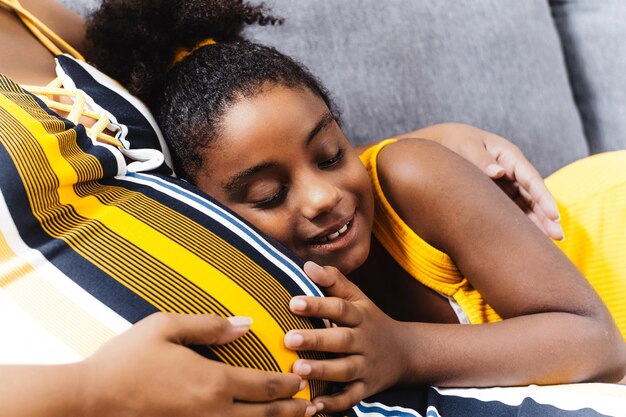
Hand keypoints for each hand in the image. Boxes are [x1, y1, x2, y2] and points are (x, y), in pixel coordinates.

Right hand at [78, 313, 315, 416]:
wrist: (90, 398)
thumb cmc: (126, 358)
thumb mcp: (166, 327)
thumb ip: (210, 325)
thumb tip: (245, 323)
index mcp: (212, 381)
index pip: (263, 385)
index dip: (287, 384)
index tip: (303, 380)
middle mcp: (212, 410)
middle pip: (263, 414)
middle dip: (291, 411)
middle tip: (313, 408)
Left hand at [284, 262, 407, 413]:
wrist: (406, 352)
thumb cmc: (369, 321)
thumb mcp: (358, 298)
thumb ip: (333, 281)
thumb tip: (307, 265)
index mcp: (360, 316)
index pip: (339, 308)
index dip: (317, 305)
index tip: (293, 303)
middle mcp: (364, 341)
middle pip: (342, 339)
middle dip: (316, 340)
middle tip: (289, 338)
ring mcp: (366, 366)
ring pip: (345, 370)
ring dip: (322, 371)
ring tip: (298, 370)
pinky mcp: (366, 389)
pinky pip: (351, 398)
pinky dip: (334, 404)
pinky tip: (313, 405)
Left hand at [397, 123, 563, 239]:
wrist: (445, 144)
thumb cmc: (458, 143)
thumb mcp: (468, 147)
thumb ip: (481, 159)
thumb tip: (498, 172)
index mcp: (510, 157)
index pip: (531, 179)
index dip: (543, 197)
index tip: (553, 215)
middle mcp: (513, 172)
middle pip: (534, 196)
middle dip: (547, 216)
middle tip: (558, 236)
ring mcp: (507, 185)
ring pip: (526, 206)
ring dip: (538, 223)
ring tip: (552, 243)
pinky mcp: (499, 196)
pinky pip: (513, 211)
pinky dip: (522, 224)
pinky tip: (529, 239)